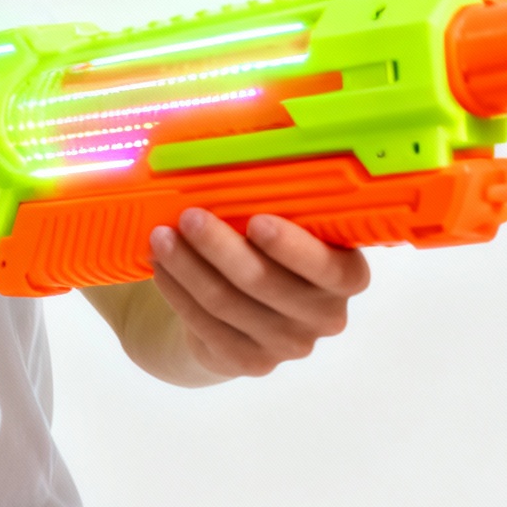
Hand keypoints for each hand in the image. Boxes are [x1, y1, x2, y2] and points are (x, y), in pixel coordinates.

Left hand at [148, 209, 369, 378]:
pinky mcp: (252, 362)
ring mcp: (290, 344)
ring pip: (228, 303)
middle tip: (188, 216)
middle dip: (221, 246)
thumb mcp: (285, 223)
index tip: (257, 221)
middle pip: (265, 282)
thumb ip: (278, 198)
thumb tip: (238, 143)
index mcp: (346, 274)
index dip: (293, 247)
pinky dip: (178, 292)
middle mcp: (326, 315)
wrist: (250, 314)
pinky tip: (160, 268)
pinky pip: (207, 325)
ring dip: (188, 266)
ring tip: (161, 236)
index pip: (329, 268)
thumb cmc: (269, 251)